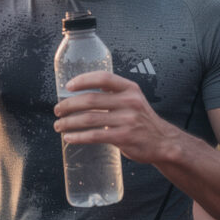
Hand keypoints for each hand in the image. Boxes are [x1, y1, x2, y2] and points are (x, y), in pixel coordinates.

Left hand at [53, 71, 180, 164]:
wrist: (163, 141)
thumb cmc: (141, 120)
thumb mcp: (133, 100)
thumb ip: (113, 95)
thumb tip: (80, 96)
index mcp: (130, 88)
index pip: (103, 78)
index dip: (83, 80)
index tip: (68, 86)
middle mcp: (129, 102)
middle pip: (90, 100)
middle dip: (68, 105)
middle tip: (57, 110)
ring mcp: (127, 120)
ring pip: (89, 119)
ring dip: (69, 122)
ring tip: (58, 125)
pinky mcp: (124, 137)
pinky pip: (94, 136)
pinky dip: (78, 136)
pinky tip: (69, 137)